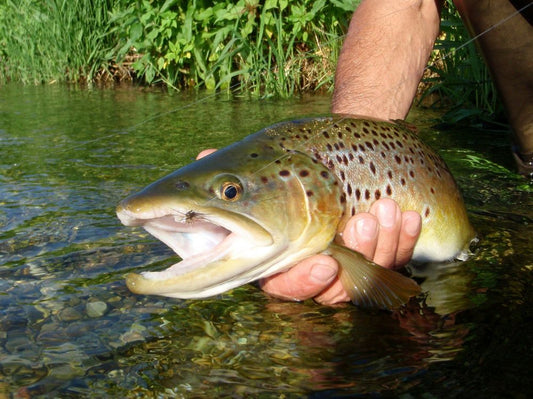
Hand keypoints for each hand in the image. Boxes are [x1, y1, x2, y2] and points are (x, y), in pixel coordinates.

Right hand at [196, 150, 421, 304]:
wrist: (333, 152)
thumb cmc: (290, 164)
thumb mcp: (260, 164)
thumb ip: (229, 170)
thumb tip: (201, 157)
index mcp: (277, 257)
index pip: (286, 285)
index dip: (304, 282)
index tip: (324, 263)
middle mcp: (313, 266)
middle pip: (333, 289)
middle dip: (354, 258)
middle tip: (364, 224)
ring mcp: (349, 260)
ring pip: (368, 273)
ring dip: (383, 244)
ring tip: (388, 209)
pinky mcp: (380, 250)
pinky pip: (395, 257)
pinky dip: (405, 238)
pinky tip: (409, 216)